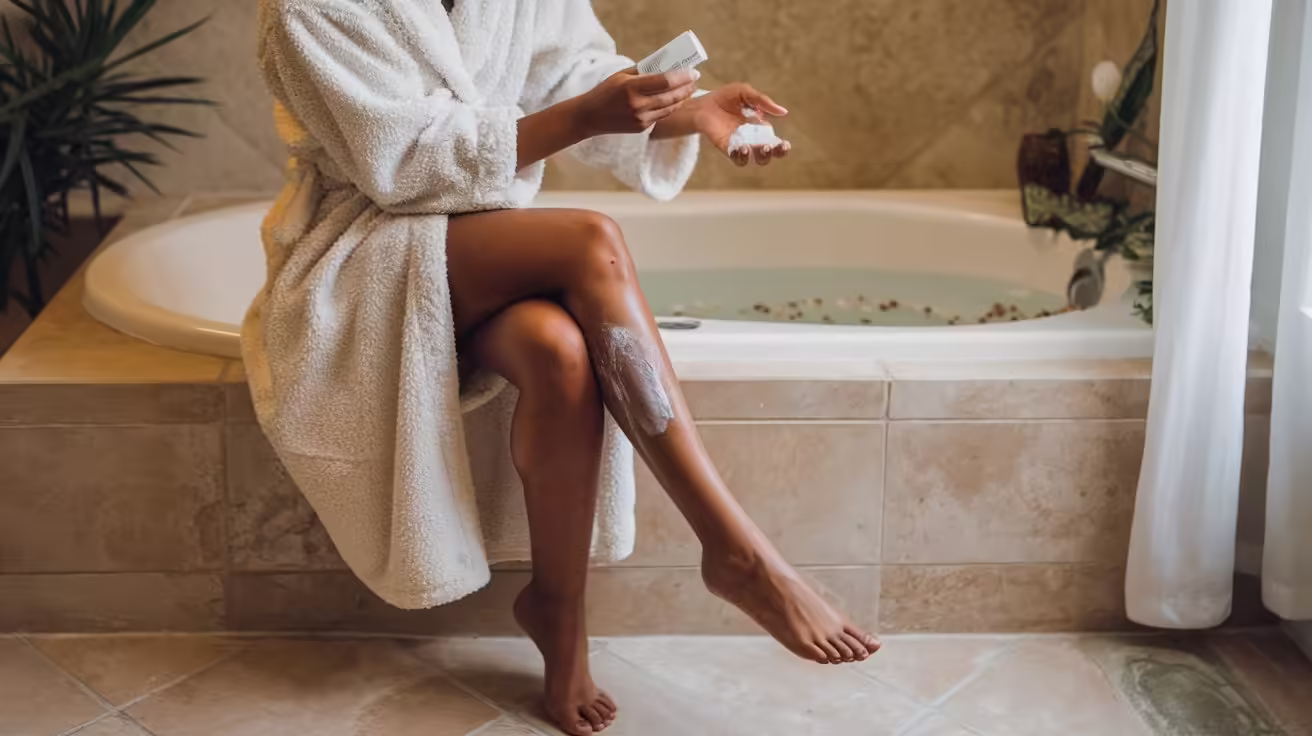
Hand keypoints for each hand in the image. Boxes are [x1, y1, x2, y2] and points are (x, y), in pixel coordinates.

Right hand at [573, 68, 699, 136]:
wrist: (590, 117)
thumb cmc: (605, 91)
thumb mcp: (621, 75)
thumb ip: (642, 71)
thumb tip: (664, 64)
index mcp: (631, 88)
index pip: (665, 81)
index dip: (682, 76)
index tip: (692, 71)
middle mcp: (638, 105)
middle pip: (671, 96)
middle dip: (687, 87)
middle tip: (695, 79)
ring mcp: (641, 119)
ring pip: (669, 108)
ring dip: (683, 98)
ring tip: (691, 89)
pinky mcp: (642, 128)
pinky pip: (662, 116)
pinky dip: (672, 107)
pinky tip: (678, 100)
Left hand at [692, 83, 789, 165]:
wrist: (703, 102)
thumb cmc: (725, 98)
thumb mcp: (746, 93)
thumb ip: (763, 102)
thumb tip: (783, 112)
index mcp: (759, 129)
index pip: (775, 143)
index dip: (782, 147)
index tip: (785, 144)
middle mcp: (751, 140)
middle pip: (766, 155)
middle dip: (772, 154)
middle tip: (770, 146)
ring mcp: (738, 145)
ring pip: (752, 159)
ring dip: (757, 156)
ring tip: (758, 147)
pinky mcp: (725, 147)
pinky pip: (735, 157)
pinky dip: (740, 155)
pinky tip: (742, 147)